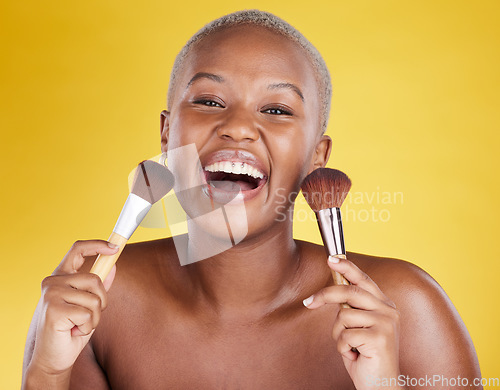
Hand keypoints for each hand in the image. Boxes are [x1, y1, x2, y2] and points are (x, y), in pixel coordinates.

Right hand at [29, 240, 117, 376]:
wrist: (53, 357)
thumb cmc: (72, 329)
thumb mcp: (89, 304)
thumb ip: (99, 285)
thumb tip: (113, 265)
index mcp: (61, 276)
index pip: (77, 249)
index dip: (97, 245)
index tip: (114, 247)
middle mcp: (53, 282)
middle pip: (95, 279)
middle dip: (101, 300)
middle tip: (89, 316)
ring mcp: (51, 294)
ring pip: (94, 298)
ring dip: (94, 317)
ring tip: (79, 325)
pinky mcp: (54, 310)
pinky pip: (87, 314)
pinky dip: (87, 326)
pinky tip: (73, 332)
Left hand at [303, 256, 401, 389]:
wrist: (380, 386)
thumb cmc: (365, 356)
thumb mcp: (357, 327)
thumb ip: (351, 308)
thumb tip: (330, 292)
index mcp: (384, 305)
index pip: (363, 279)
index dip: (347, 267)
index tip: (331, 258)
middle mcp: (389, 310)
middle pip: (349, 291)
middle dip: (325, 295)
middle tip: (308, 302)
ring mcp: (386, 323)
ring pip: (343, 315)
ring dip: (339, 334)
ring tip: (351, 346)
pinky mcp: (380, 338)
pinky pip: (345, 335)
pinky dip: (343, 347)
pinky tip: (356, 356)